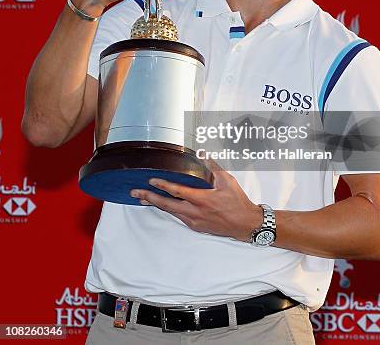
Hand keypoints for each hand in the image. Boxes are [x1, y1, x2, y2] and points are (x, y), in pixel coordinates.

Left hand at [130, 159, 262, 241]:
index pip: (178, 191)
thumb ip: (213, 166)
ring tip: (142, 198)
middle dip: (149, 197)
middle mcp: (195, 212)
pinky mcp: (196, 226)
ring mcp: (194, 221)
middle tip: (135, 192)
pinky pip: (178, 216)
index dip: (163, 185)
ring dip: (156, 204)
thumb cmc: (237, 202)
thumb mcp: (227, 180)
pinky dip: (168, 209)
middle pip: (167, 205)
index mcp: (202, 199)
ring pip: (170, 212)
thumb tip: (203, 154)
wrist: (244, 224)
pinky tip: (162, 204)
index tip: (151, 180)